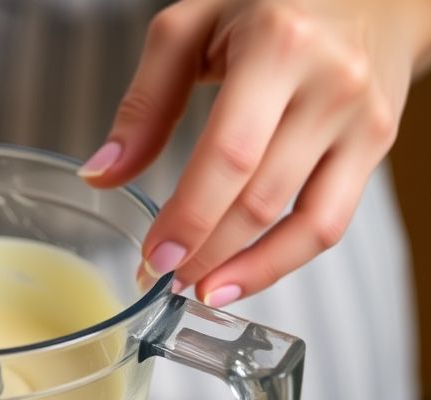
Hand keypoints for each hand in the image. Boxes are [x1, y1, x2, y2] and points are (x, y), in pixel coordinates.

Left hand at [81, 0, 430, 305]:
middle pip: (261, 198)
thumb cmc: (270, 0)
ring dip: (246, 269)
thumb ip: (144, 102)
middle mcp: (330, 85)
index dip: (189, 217)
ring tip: (200, 290)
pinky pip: (333, 221)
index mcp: (278, 47)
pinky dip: (286, 258)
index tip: (154, 257)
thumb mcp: (190, 27)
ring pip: (306, 223)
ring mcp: (362, 120)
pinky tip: (243, 274)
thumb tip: (102, 174)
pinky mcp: (378, 146)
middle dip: (205, 252)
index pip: (228, 155)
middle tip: (161, 279)